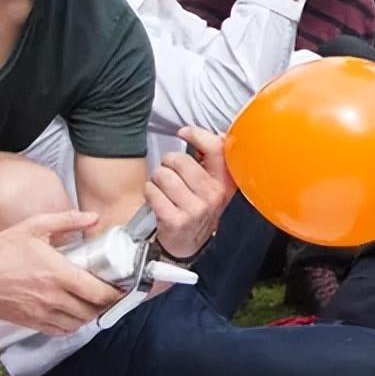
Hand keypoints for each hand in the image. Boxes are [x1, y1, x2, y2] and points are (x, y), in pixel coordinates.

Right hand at [0, 210, 123, 335]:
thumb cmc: (0, 249)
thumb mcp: (35, 226)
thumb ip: (68, 220)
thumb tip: (93, 217)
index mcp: (58, 273)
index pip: (97, 292)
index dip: (115, 293)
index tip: (122, 287)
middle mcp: (52, 297)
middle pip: (91, 311)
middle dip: (105, 304)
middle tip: (110, 294)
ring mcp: (40, 313)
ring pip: (77, 324)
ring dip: (89, 316)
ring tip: (92, 303)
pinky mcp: (29, 323)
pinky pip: (59, 331)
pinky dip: (71, 325)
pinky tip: (72, 314)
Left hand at [147, 126, 235, 258]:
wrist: (187, 243)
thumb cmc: (197, 208)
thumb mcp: (213, 186)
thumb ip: (215, 160)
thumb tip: (219, 134)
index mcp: (225, 183)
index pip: (216, 148)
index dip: (197, 135)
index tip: (184, 133)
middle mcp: (213, 196)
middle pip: (181, 160)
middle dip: (168, 163)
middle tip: (169, 172)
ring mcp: (195, 209)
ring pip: (163, 175)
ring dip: (157, 179)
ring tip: (162, 188)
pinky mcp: (175, 220)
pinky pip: (152, 192)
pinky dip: (149, 193)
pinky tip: (157, 199)